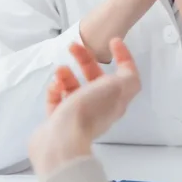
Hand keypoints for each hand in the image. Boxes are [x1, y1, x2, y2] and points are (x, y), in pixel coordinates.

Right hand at [29, 39, 140, 175]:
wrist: (61, 140)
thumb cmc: (89, 112)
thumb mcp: (117, 88)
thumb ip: (128, 76)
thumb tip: (127, 67)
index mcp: (115, 100)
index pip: (126, 76)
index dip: (123, 56)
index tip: (113, 40)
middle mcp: (99, 107)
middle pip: (95, 78)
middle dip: (85, 59)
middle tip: (73, 46)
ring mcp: (77, 114)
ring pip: (74, 88)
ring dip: (67, 75)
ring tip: (59, 71)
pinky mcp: (58, 120)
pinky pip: (57, 100)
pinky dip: (55, 90)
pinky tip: (53, 86)